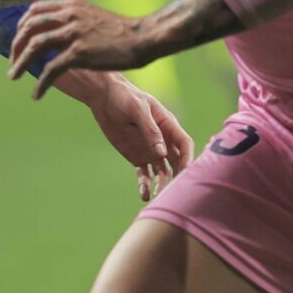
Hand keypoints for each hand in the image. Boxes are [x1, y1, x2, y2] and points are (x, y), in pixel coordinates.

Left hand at [8, 0, 159, 98]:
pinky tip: (36, 94)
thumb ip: (76, 20)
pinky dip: (40, 84)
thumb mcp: (94, 16)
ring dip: (20, 62)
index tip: (19, 41)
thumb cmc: (123, 31)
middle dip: (16, 46)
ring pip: (34, 47)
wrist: (143, 37)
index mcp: (72, 6)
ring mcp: (73, 34)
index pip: (35, 10)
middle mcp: (69, 16)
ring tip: (14, 76)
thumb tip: (62, 31)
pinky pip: (50, 70)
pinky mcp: (79, 54)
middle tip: (13, 62)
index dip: (22, 26)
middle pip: (29, 27)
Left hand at [65, 72, 195, 201]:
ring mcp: (150, 150)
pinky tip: (144, 194)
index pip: (184, 144)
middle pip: (176, 162)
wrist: (104, 98)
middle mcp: (163, 141)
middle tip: (174, 190)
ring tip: (157, 195)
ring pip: (161, 171)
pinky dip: (144, 184)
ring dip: (161, 184)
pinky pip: (144, 174)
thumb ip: (150, 130)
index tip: (186, 172)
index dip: (188, 158)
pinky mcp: (136, 157)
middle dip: (177, 176)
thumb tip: (162, 152)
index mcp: (168, 126)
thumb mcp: (138, 109)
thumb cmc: (125, 97)